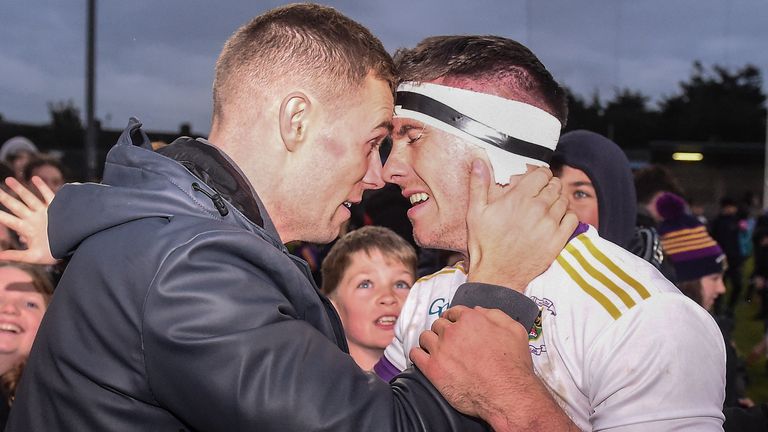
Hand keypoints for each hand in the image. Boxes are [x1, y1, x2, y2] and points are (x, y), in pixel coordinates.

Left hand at [0, 176, 56, 264]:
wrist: (74, 248)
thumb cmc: (53, 254)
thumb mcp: (34, 257)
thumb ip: (17, 256)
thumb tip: (0, 256)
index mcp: (26, 229)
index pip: (8, 220)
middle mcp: (33, 219)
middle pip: (16, 206)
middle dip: (4, 198)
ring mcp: (44, 212)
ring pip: (29, 198)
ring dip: (19, 189)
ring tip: (8, 180)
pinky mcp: (56, 209)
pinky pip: (48, 195)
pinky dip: (42, 187)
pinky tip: (35, 178)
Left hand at [410, 305, 577, 430]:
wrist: (507, 395)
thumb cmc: (514, 365)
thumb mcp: (515, 331)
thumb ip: (495, 315)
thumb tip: (477, 309)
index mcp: (470, 319)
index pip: (453, 312)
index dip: (454, 320)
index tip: (454, 327)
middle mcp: (452, 331)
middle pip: (439, 324)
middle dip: (443, 332)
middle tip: (450, 343)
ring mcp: (440, 349)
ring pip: (425, 337)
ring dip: (430, 342)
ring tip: (437, 351)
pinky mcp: (432, 368)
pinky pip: (415, 355)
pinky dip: (418, 355)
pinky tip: (424, 359)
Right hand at [465, 160, 576, 289]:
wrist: (497, 275)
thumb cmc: (484, 244)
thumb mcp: (475, 212)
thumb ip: (478, 184)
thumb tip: (478, 162)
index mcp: (518, 198)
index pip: (542, 174)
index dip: (540, 175)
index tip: (536, 180)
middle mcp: (537, 209)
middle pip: (555, 185)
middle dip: (549, 185)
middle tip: (542, 193)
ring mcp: (550, 225)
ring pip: (564, 200)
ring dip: (558, 200)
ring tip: (548, 206)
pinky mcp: (558, 240)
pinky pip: (573, 219)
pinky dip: (568, 215)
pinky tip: (557, 219)